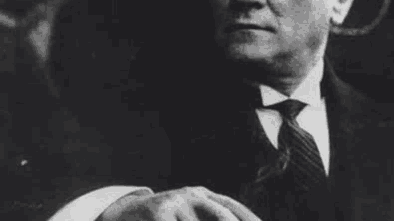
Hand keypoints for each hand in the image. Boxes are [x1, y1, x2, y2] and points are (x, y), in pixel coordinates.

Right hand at [100, 186, 261, 220]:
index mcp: (203, 195)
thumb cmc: (164, 217)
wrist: (124, 212)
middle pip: (222, 216)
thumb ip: (208, 216)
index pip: (232, 207)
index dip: (249, 218)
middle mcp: (193, 195)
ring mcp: (176, 202)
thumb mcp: (187, 214)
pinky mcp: (160, 213)